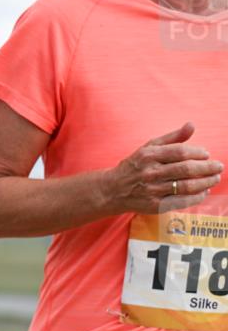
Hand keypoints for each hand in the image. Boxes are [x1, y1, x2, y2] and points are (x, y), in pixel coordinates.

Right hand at [103, 122, 221, 213]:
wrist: (112, 190)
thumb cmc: (134, 166)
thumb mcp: (148, 148)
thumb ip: (172, 138)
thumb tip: (192, 125)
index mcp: (149, 156)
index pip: (180, 152)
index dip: (198, 153)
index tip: (207, 155)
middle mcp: (150, 173)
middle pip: (186, 170)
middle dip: (207, 168)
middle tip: (218, 167)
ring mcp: (152, 190)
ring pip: (186, 186)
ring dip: (205, 182)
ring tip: (215, 178)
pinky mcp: (154, 205)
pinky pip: (181, 201)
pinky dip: (196, 197)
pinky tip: (204, 192)